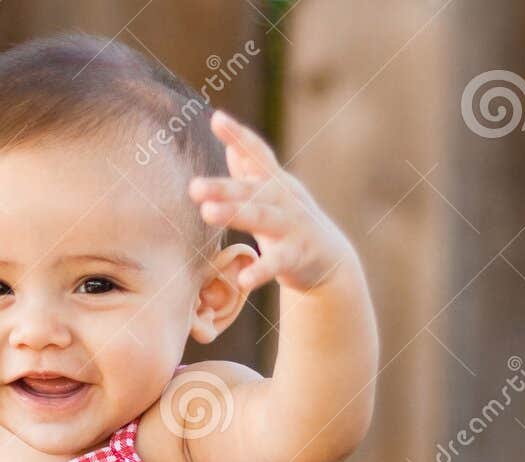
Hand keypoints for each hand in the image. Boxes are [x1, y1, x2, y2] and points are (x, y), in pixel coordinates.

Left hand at [188, 109, 354, 293]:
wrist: (330, 260)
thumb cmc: (290, 223)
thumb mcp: (273, 194)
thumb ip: (251, 171)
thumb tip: (230, 146)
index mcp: (275, 183)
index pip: (257, 154)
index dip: (239, 136)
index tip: (217, 118)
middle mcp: (284, 200)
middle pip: (251, 190)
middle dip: (223, 187)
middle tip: (194, 186)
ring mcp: (293, 227)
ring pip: (262, 218)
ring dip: (235, 214)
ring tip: (207, 213)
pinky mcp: (297, 256)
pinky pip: (277, 263)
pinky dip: (261, 271)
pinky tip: (243, 279)